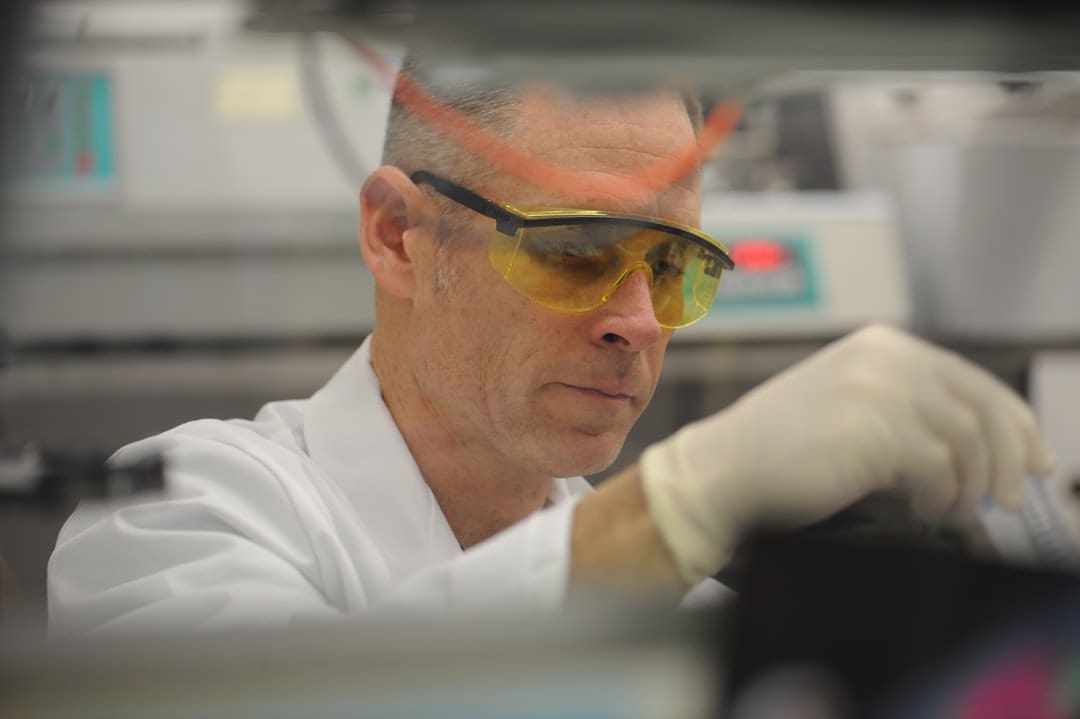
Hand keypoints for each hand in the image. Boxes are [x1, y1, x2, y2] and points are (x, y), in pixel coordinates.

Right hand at [640, 324, 1056, 582]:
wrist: (725, 467)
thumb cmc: (781, 446)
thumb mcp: (850, 404)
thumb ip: (907, 405)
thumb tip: (978, 442)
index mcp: (883, 346)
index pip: (974, 380)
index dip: (1015, 423)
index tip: (1035, 461)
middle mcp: (888, 359)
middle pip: (983, 409)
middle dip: (1008, 460)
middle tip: (1007, 500)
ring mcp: (884, 392)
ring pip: (968, 444)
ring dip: (968, 488)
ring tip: (948, 511)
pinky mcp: (880, 433)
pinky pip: (941, 472)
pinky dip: (941, 499)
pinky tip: (922, 511)